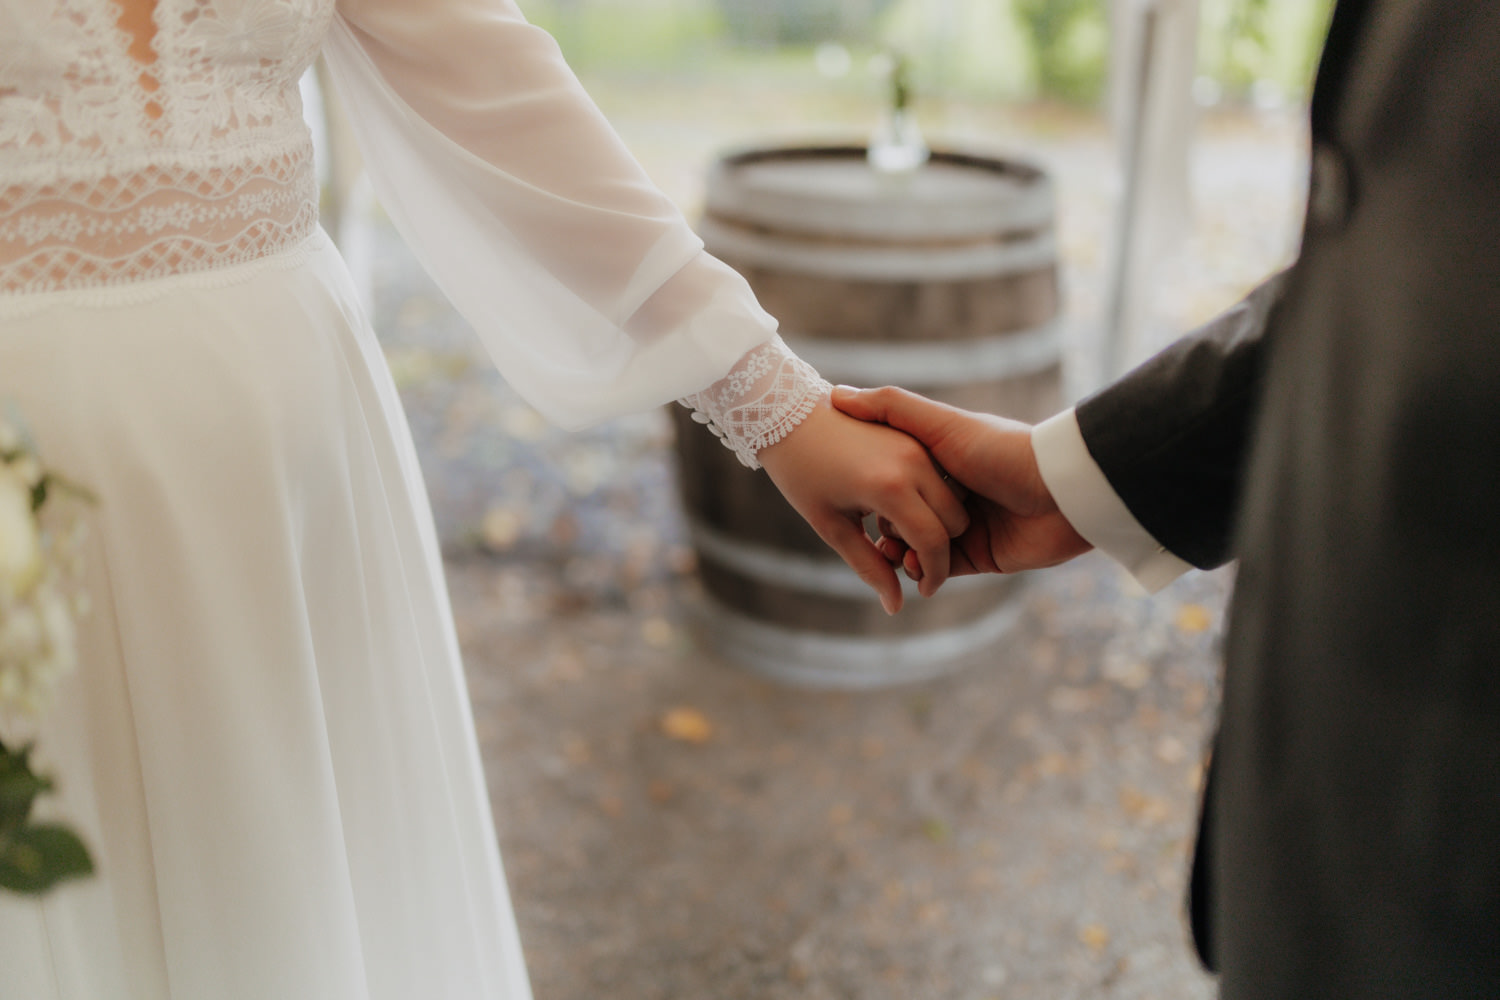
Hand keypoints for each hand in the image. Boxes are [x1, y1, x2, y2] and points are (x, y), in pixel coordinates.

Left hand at [756, 396, 968, 613]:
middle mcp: (914, 462)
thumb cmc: (801, 473)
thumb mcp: (831, 526)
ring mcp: (918, 443)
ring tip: (892, 531)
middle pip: (955, 520)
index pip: (933, 542)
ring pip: (953, 497)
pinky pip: (940, 475)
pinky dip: (930, 498)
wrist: (785, 413)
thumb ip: (868, 566)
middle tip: (905, 561)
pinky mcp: (916, 433)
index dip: (933, 573)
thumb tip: (896, 606)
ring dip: (936, 522)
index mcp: (890, 488)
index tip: (922, 591)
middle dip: (939, 548)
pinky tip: (894, 506)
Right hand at [830, 385, 1091, 580]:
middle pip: (901, 515)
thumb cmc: (1000, 450)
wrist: (1060, 493)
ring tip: (890, 555)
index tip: (851, 497)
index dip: (870, 490)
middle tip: (871, 536)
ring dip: (899, 553)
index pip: (893, 477)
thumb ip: (890, 408)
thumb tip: (837, 396)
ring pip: (917, 546)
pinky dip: (922, 572)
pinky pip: (940, 570)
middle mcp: (952, 493)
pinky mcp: (979, 556)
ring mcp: (965, 527)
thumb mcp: (939, 425)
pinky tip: (912, 569)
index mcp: (940, 460)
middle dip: (884, 528)